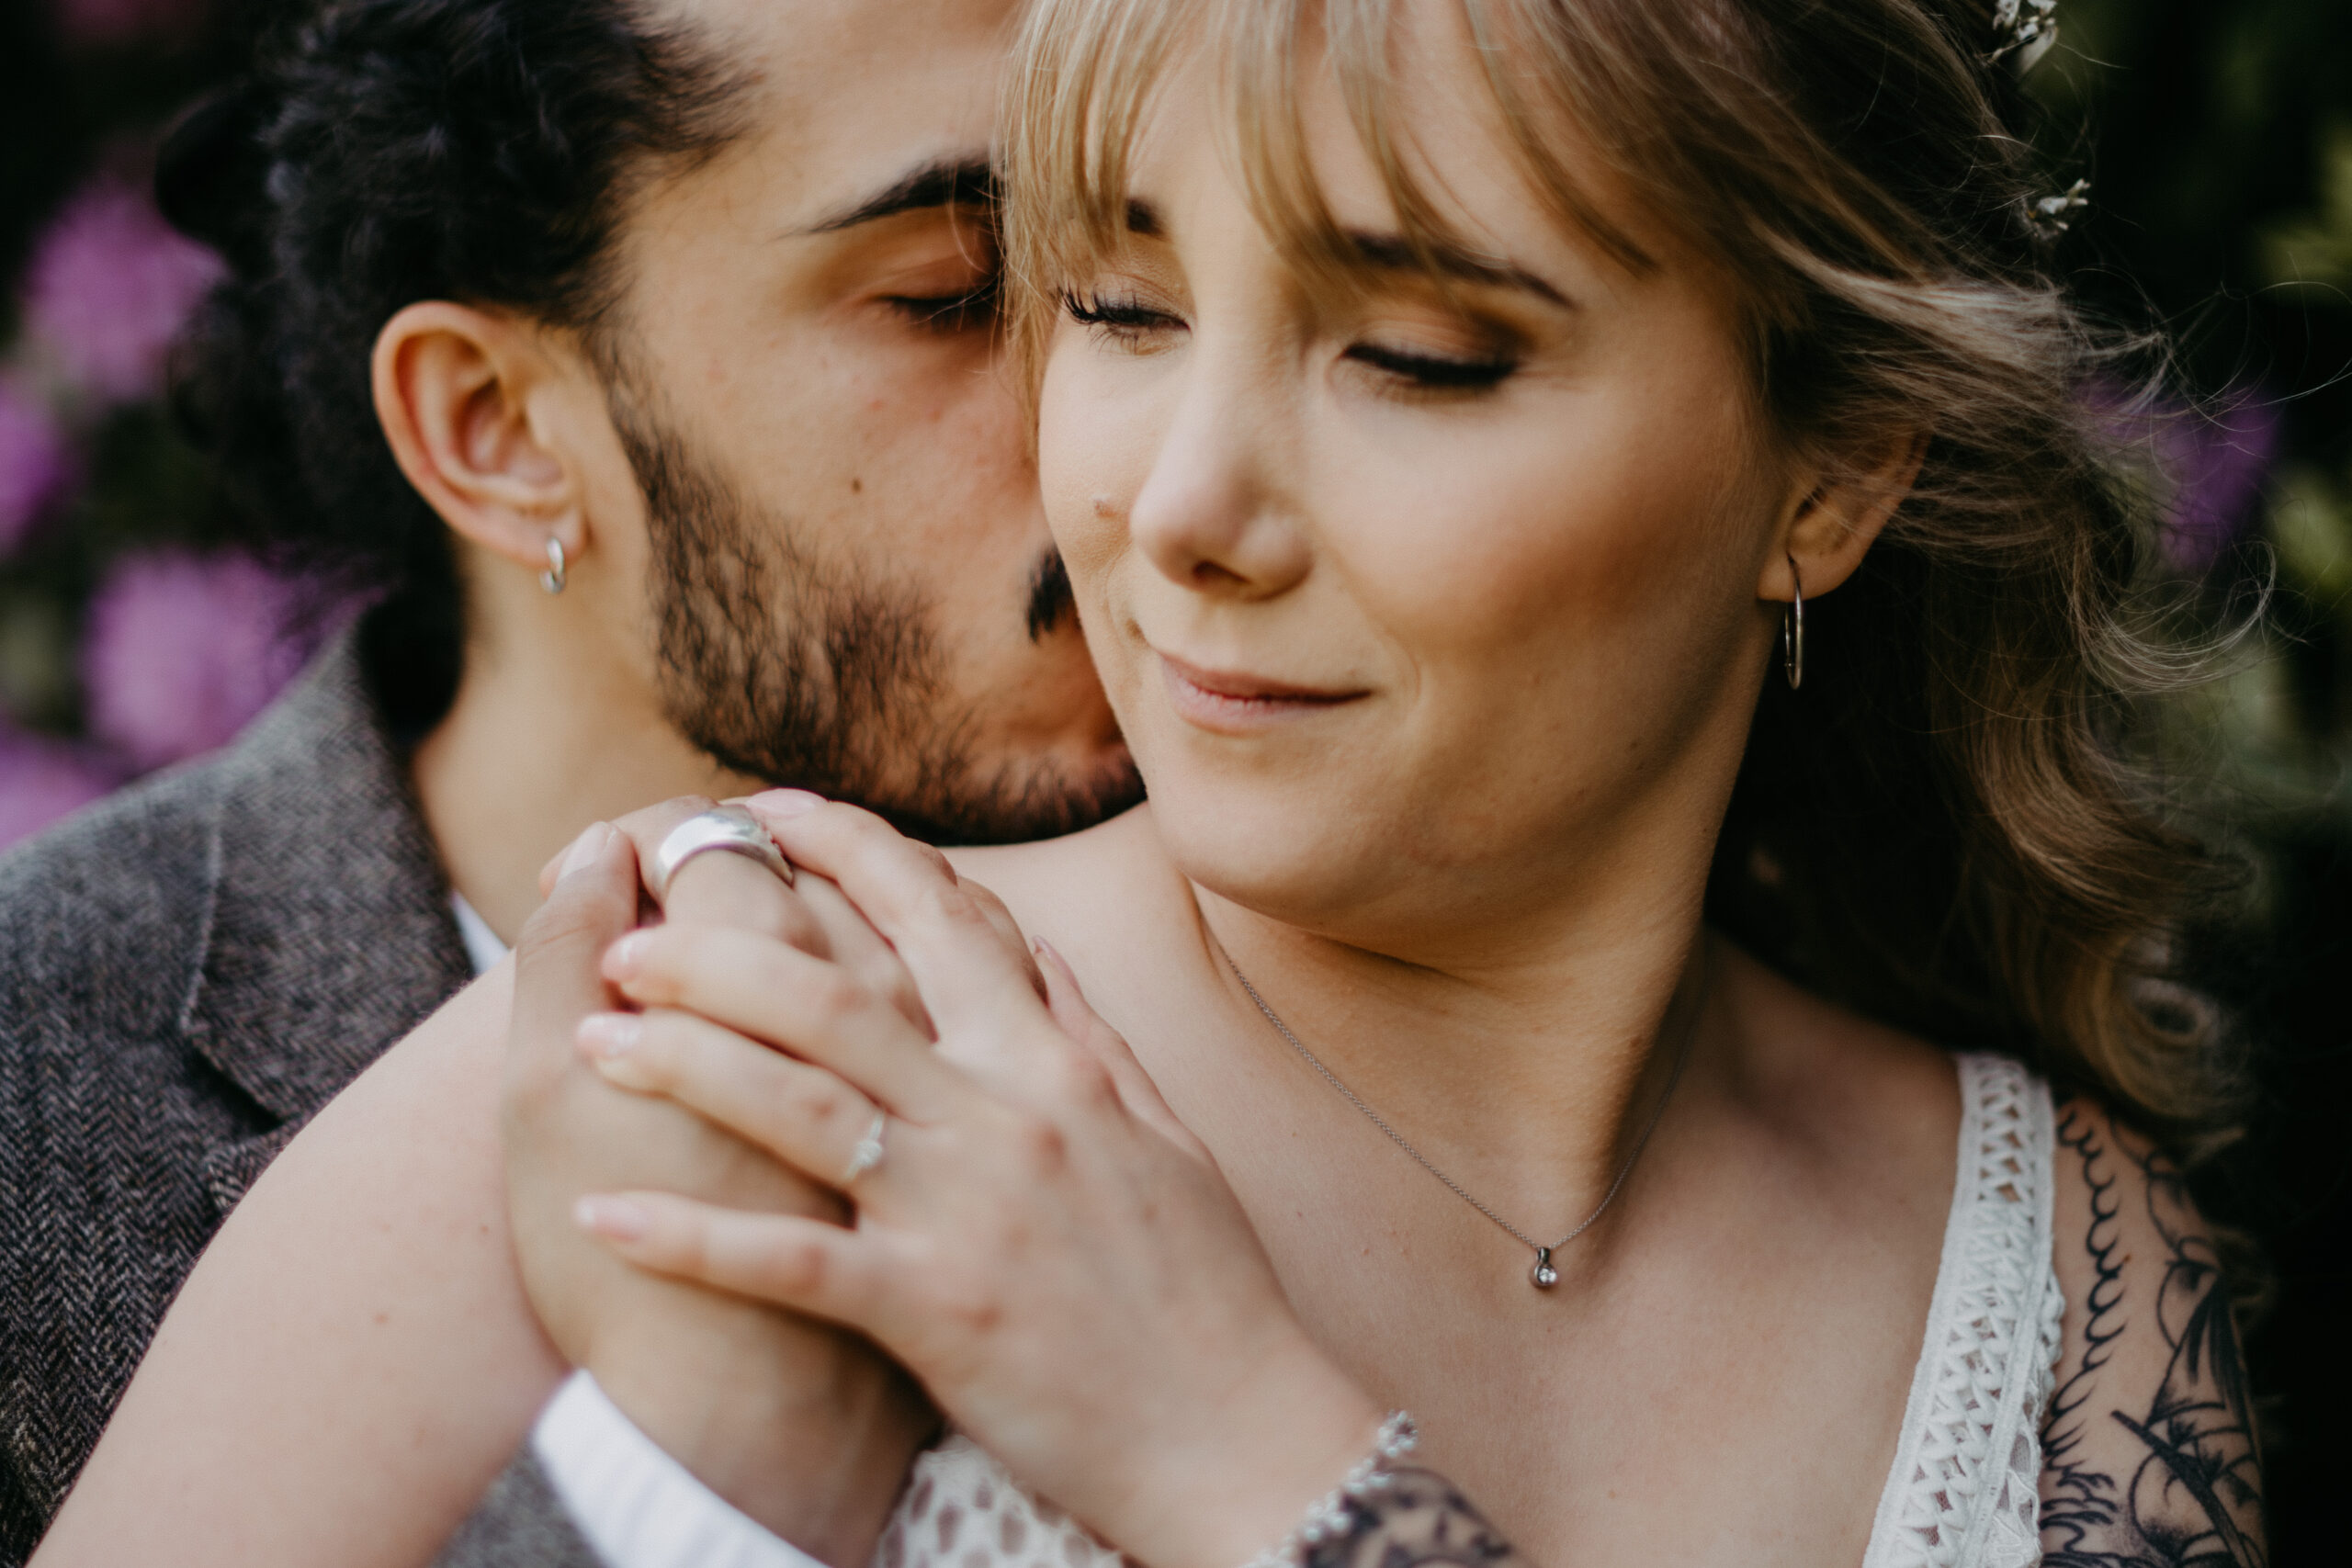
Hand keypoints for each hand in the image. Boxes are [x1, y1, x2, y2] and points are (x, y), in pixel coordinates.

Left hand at [572, 792, 1386, 1567]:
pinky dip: (693, 1236)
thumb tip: (1033, 945)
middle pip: (834, 996)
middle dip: (716, 951)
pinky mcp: (935, 1311)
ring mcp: (966, 1209)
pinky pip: (792, 1262)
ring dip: (683, 1062)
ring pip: (800, 1103)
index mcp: (1052, 1063)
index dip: (844, 847)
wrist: (1239, 1428)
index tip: (763, 813)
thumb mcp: (1158, 1131)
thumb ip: (1084, 1034)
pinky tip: (605, 1215)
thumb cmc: (1200, 1285)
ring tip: (589, 1042)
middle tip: (626, 938)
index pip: (938, 916)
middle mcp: (1003, 1113)